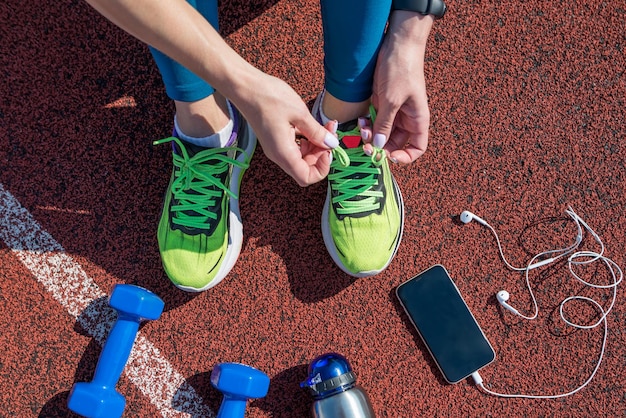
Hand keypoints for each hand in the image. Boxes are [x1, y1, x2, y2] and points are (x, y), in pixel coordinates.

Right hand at [233, 71, 338, 185]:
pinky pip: (295, 148)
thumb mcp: (299, 113)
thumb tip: (332, 144)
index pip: (306, 178)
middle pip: (305, 168)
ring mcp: (276, 148)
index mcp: (283, 153)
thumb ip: (317, 132)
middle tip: (330, 132)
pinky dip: (308, 140)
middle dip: (322, 153)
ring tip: (325, 126)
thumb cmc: (269, 97)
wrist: (244, 86)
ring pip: (302, 158)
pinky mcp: (276, 140)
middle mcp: (278, 155)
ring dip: (316, 145)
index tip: (329, 149)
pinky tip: (314, 125)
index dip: (322, 168)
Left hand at [369, 11, 433, 163]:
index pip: (417, 147)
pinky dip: (367, 124)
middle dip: (381, 146)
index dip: (406, 157)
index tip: (390, 158)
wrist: (397, 44)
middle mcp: (407, 118)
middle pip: (395, 143)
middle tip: (366, 147)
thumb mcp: (392, 100)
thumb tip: (379, 146)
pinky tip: (360, 121)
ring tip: (361, 129)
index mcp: (417, 120)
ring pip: (382, 133)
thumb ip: (384, 125)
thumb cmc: (402, 69)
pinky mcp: (382, 103)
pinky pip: (374, 121)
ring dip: (371, 135)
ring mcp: (394, 111)